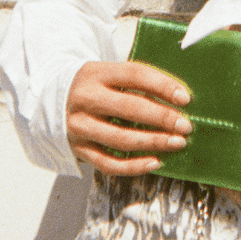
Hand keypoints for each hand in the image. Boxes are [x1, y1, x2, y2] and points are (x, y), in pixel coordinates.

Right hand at [66, 60, 192, 175]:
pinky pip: (108, 163)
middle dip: (162, 118)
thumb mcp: (110, 74)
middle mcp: (85, 98)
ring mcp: (79, 126)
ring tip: (178, 143)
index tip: (185, 98)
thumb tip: (180, 98)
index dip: (162, 85)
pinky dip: (134, 166)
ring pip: (120, 139)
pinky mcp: (78, 149)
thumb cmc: (96, 88)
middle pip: (129, 108)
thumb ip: (138, 82)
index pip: (134, 74)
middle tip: (186, 126)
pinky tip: (156, 162)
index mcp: (96, 73)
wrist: (54, 102)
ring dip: (153, 142)